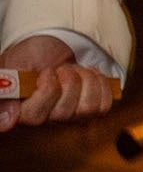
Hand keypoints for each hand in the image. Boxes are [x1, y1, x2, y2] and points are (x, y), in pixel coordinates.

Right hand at [0, 34, 119, 131]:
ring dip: (86, 80)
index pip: (34, 117)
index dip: (45, 94)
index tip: (47, 73)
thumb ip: (7, 89)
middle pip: (64, 113)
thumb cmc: (31, 57)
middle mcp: (44, 121)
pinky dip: (100, 84)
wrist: (54, 48)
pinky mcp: (89, 113)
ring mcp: (67, 119)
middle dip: (69, 80)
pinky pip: (104, 106)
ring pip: (87, 109)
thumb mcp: (15, 65)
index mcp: (20, 112)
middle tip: (61, 68)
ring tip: (75, 70)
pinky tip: (88, 75)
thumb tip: (5, 123)